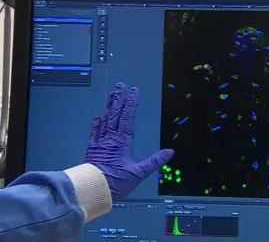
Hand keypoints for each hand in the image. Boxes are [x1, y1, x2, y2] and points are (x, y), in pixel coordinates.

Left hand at [86, 82, 173, 201]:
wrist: (92, 189)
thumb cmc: (115, 182)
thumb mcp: (138, 173)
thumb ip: (154, 161)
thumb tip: (170, 152)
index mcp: (123, 141)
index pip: (128, 117)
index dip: (131, 103)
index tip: (134, 91)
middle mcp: (111, 138)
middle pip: (115, 114)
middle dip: (118, 99)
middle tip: (120, 85)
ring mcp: (100, 142)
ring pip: (105, 120)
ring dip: (109, 106)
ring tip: (111, 95)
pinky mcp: (92, 149)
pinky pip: (94, 133)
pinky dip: (97, 124)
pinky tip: (98, 117)